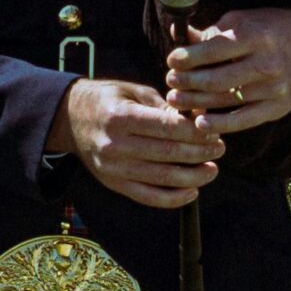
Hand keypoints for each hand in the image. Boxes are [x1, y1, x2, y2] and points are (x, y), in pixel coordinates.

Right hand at [46, 78, 224, 208]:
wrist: (70, 119)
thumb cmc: (107, 100)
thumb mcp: (132, 91)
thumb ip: (163, 106)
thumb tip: (196, 120)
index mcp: (120, 117)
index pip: (166, 127)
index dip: (194, 132)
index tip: (213, 131)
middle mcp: (115, 145)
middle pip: (167, 153)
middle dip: (199, 153)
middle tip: (220, 149)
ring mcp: (113, 168)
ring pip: (162, 178)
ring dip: (193, 177)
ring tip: (212, 170)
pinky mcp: (113, 184)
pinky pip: (148, 197)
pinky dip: (173, 198)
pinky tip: (192, 191)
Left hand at [165, 8, 290, 136]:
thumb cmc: (266, 30)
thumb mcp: (241, 22)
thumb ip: (209, 33)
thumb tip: (176, 35)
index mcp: (254, 36)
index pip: (213, 50)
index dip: (187, 58)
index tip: (171, 61)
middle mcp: (267, 63)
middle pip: (216, 79)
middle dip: (187, 82)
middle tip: (170, 82)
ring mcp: (274, 88)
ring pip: (225, 100)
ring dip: (195, 102)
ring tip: (176, 100)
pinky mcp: (277, 107)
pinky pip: (243, 120)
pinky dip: (219, 124)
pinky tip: (200, 122)